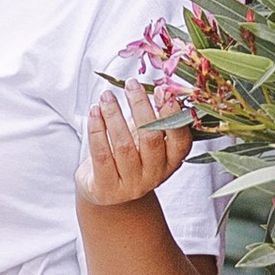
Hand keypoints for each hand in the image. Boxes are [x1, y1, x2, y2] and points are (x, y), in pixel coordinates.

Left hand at [77, 83, 193, 210]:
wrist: (107, 190)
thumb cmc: (130, 156)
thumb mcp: (148, 139)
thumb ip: (157, 119)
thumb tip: (164, 87)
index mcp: (171, 162)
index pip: (180, 140)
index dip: (172, 114)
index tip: (162, 89)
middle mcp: (155, 175)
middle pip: (150, 138)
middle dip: (140, 107)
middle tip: (131, 84)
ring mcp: (131, 185)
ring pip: (123, 145)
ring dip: (114, 115)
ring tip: (106, 96)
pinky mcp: (107, 189)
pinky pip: (101, 155)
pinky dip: (96, 130)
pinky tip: (94, 112)